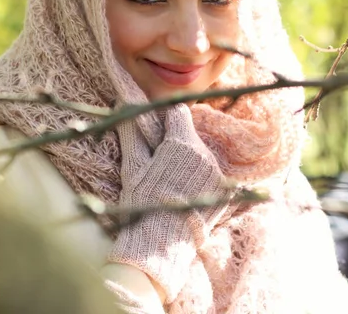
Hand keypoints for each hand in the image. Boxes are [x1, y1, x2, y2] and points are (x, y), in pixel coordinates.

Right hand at [108, 103, 229, 303]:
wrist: (160, 244)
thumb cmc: (142, 202)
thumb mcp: (133, 166)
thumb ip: (130, 131)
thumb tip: (121, 103)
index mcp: (183, 143)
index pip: (178, 112)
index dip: (165, 119)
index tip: (155, 132)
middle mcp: (205, 154)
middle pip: (190, 134)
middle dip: (175, 141)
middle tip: (158, 163)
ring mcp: (218, 174)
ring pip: (201, 154)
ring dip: (188, 161)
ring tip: (171, 183)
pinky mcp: (226, 192)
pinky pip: (212, 174)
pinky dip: (200, 179)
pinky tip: (184, 194)